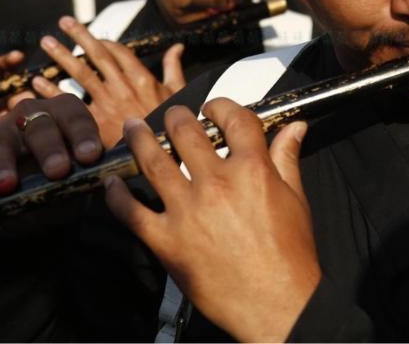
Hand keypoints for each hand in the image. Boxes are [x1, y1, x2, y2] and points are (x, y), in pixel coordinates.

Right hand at [0, 94, 102, 194]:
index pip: (75, 116)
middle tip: (57, 171)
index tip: (90, 156)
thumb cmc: (67, 180)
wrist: (36, 202)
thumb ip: (106, 163)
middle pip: (39, 125)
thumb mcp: (88, 174)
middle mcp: (32, 113)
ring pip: (1, 140)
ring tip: (7, 186)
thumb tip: (133, 151)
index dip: (83, 134)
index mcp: (65, 113)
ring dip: (3, 163)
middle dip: (49, 148)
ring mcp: (2, 129)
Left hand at [35, 16, 185, 146]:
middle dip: (79, 36)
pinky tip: (37, 82)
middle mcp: (123, 87)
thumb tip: (178, 47)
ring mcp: (107, 104)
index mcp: (143, 79)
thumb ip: (174, 68)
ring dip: (61, 56)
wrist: (163, 157)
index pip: (119, 52)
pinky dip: (51, 91)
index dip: (104, 41)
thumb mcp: (178, 94)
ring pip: (80, 73)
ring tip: (46, 42)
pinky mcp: (94, 123)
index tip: (92, 35)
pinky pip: (68, 103)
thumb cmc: (171, 127)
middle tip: (64, 21)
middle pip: (97, 55)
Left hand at [106, 100, 319, 341]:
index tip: (213, 108)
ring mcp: (188, 211)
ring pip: (152, 161)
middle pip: (185, 131)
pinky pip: (132, 212)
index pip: (233, 118)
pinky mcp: (167, 241)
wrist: (277, 303)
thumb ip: (287, 159)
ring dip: (138, 139)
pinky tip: (112, 185)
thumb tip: (294, 129)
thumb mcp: (296, 199)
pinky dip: (117, 195)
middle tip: (170, 118)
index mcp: (252, 169)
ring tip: (132, 128)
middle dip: (175, 117)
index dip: (221, 106)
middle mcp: (217, 183)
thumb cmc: (290, 256)